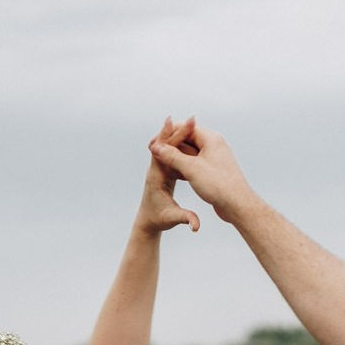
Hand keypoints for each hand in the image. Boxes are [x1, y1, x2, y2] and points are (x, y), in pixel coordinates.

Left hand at [137, 116, 200, 235]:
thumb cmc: (158, 220)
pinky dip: (183, 145)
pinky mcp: (166, 172)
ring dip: (181, 135)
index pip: (162, 153)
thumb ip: (184, 219)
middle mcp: (156, 170)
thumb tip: (197, 226)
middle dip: (178, 131)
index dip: (169, 138)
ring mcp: (161, 169)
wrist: (148, 223)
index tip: (177, 124)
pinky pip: (174, 155)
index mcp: (156, 177)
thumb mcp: (172, 220)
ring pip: (170, 148)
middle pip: (166, 145)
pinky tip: (193, 137)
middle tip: (192, 118)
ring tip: (194, 123)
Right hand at [148, 121, 255, 224]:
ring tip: (160, 162)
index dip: (168, 134)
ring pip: (190, 153)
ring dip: (176, 156)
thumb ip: (173, 156)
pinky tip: (174, 173)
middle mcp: (214, 145)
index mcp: (211, 139)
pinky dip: (184, 166)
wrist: (237, 204)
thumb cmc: (219, 185)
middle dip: (170, 145)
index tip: (153, 142)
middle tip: (153, 151)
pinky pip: (195, 163)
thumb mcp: (192, 169)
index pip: (186, 128)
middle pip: (187, 139)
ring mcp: (214, 158)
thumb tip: (157, 147)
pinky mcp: (213, 170)